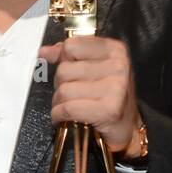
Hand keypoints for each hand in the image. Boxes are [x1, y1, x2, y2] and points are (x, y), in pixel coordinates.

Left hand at [40, 35, 139, 155]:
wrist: (127, 127)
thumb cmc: (108, 97)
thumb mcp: (94, 68)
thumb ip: (69, 56)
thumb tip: (44, 51)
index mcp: (115, 50)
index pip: (71, 45)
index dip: (64, 60)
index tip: (70, 71)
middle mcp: (117, 66)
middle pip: (64, 69)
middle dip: (61, 85)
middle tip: (74, 94)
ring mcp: (114, 88)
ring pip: (63, 90)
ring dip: (60, 102)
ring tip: (72, 107)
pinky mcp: (107, 110)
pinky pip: (67, 108)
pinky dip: (60, 115)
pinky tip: (67, 118)